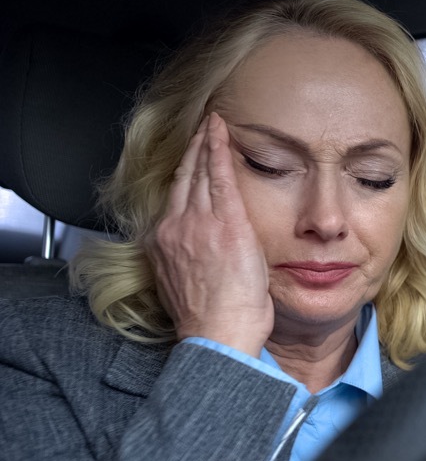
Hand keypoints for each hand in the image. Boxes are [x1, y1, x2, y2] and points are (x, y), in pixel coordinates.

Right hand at [147, 112, 273, 356]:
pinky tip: (222, 133)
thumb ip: (193, 257)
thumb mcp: (190, 283)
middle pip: (184, 179)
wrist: (217, 335)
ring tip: (213, 125)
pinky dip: (220, 151)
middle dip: (193, 151)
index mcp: (164, 243)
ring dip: (206, 145)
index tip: (189, 159)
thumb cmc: (212, 321)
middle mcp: (174, 228)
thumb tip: (205, 249)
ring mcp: (198, 224)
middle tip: (201, 129)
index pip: (175, 198)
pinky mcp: (225, 224)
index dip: (183, 174)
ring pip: (200, 173)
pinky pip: (221, 178)